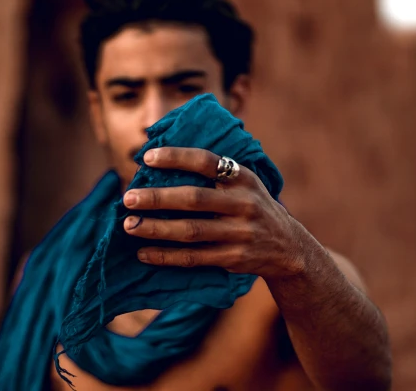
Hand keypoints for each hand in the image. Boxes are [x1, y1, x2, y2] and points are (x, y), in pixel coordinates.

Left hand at [122, 147, 308, 278]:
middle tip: (128, 198)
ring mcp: (240, 233)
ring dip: (156, 229)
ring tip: (129, 226)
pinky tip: (144, 253)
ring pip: (190, 231)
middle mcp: (244, 204)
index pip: (206, 162)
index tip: (147, 158)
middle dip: (157, 199)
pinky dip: (166, 256)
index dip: (176, 158)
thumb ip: (215, 172)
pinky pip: (194, 258)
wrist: (288, 247)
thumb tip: (160, 161)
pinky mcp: (234, 258)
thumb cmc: (252, 206)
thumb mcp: (245, 182)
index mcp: (243, 178)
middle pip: (193, 199)